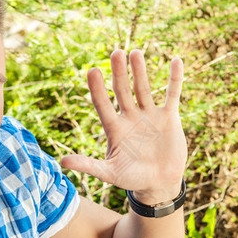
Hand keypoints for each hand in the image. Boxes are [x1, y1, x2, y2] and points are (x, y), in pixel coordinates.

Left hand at [61, 48, 186, 203]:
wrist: (159, 184)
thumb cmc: (132, 179)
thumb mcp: (109, 173)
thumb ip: (88, 166)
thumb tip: (61, 161)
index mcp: (114, 128)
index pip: (102, 104)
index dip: (97, 89)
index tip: (93, 71)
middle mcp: (130, 117)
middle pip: (122, 91)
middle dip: (119, 73)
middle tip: (116, 53)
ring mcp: (150, 115)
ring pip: (143, 89)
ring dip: (140, 71)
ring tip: (135, 53)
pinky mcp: (169, 117)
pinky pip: (172, 94)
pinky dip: (175, 78)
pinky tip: (176, 60)